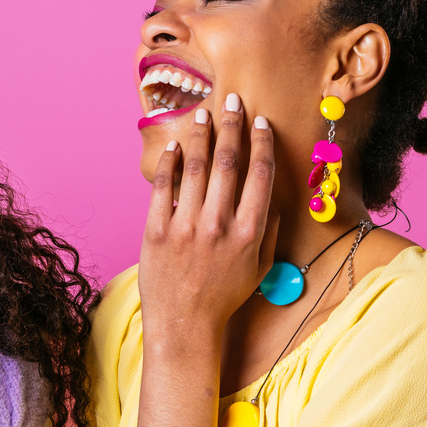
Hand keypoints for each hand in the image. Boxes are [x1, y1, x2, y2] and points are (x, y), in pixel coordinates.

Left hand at [138, 92, 277, 351]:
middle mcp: (219, 224)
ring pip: (195, 167)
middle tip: (233, 101)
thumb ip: (267, 230)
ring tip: (204, 114)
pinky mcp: (157, 230)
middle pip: (228, 161)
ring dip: (201, 135)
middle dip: (233, 125)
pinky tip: (175, 145)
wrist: (184, 325)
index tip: (262, 123)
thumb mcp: (259, 268)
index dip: (262, 143)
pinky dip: (170, 162)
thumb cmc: (224, 297)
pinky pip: (163, 186)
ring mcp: (186, 225)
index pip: (259, 174)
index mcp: (249, 232)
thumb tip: (270, 196)